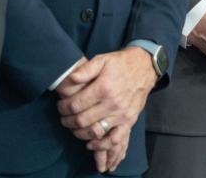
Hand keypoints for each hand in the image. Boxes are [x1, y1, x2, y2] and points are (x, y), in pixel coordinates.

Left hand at [56, 48, 155, 171]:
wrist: (145, 66)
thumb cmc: (121, 63)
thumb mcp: (102, 60)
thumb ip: (86, 70)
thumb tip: (71, 79)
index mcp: (103, 88)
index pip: (75, 105)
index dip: (63, 108)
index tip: (61, 106)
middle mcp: (112, 103)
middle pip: (82, 120)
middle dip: (68, 121)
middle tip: (64, 118)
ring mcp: (121, 114)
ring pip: (94, 131)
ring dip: (79, 133)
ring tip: (74, 127)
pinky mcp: (129, 120)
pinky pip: (114, 139)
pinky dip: (101, 145)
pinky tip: (91, 144)